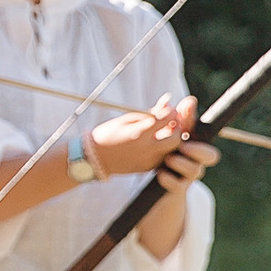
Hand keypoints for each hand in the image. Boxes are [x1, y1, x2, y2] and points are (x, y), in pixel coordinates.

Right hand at [82, 94, 212, 187]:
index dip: (171, 112)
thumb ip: (150, 112)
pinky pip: (163, 157)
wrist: (94, 158)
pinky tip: (155, 142)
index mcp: (139, 133)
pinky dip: (163, 148)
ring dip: (171, 139)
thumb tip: (168, 102)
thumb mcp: (128, 119)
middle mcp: (146, 149)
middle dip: (176, 128)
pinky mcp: (148, 168)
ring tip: (163, 131)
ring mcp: (148, 161)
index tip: (170, 109)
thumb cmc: (109, 133)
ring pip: (171, 149)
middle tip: (171, 122)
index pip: (166, 119)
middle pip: (175, 138)